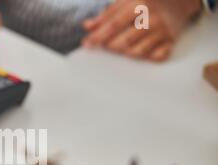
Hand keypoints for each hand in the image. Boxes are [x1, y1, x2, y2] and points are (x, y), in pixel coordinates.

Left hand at [82, 0, 201, 61]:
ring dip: (125, 53)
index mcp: (139, 4)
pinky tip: (142, 52)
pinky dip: (147, 58)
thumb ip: (106, 15)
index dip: (98, 36)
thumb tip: (87, 26)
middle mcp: (152, 18)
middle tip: (106, 46)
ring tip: (122, 48)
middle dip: (111, 46)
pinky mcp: (171, 41)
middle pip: (125, 41)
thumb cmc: (146, 1)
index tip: (87, 44)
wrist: (180, 0)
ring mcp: (163, 31)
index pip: (114, 24)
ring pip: (138, 52)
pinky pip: (156, 57)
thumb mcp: (126, 1)